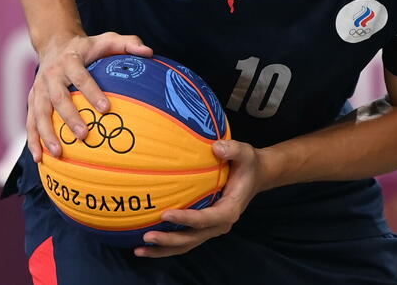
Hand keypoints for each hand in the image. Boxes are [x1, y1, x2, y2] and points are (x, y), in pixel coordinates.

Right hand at [28, 32, 151, 160]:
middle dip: (70, 118)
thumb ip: (129, 44)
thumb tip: (149, 53)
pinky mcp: (32, 99)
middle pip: (58, 98)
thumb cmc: (89, 47)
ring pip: (40, 113)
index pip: (81, 77)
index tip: (106, 108)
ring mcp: (39, 88)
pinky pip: (30, 121)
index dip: (93, 92)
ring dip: (47, 134)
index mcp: (70, 60)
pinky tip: (40, 157)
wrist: (55, 44)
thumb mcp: (108, 39)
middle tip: (84, 136)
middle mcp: (51, 75)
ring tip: (58, 153)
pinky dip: (33, 139)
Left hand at [135, 140, 264, 257]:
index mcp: (229, 209)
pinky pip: (184, 240)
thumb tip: (215, 148)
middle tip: (146, 236)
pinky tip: (147, 245)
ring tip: (140, 249)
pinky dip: (166, 246)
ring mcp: (211, 228)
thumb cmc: (247, 164)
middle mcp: (220, 224)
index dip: (186, 219)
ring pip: (186, 244)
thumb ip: (233, 149)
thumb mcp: (245, 153)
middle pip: (192, 238)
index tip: (166, 214)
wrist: (256, 176)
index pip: (205, 219)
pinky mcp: (204, 228)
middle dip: (169, 240)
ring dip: (164, 249)